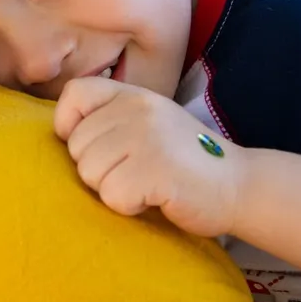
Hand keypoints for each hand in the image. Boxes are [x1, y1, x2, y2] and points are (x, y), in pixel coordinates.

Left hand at [53, 77, 241, 237]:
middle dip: (97, 169)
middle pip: (76, 146)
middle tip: (134, 173)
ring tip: (146, 184)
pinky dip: (129, 207)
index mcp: (133, 94)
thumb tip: (61, 136)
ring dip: (113, 190)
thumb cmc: (185, 162)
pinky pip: (112, 196)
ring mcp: (147, 137)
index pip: (74, 95)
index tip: (93, 147)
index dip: (69, 124)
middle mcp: (138, 109)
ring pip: (90, 173)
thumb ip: (112, 120)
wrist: (239, 185)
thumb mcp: (148, 124)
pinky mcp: (156, 170)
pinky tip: (154, 198)